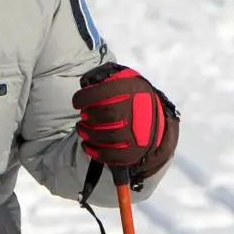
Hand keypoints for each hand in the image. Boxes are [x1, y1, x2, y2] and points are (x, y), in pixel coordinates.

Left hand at [72, 63, 178, 177]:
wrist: (156, 119)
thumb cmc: (132, 97)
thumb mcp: (124, 79)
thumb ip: (105, 78)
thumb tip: (86, 83)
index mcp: (132, 91)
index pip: (104, 93)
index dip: (85, 98)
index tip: (77, 102)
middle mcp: (136, 112)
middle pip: (107, 116)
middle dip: (88, 117)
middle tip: (84, 117)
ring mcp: (136, 134)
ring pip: (107, 137)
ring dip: (88, 134)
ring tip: (82, 130)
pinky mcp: (133, 152)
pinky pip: (111, 155)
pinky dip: (95, 152)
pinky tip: (87, 145)